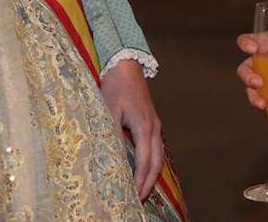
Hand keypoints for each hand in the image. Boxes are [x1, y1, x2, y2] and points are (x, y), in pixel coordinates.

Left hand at [99, 58, 162, 199]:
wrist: (125, 66)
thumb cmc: (115, 87)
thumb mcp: (108, 112)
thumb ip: (112, 135)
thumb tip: (111, 159)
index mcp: (145, 126)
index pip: (145, 161)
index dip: (140, 181)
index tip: (134, 197)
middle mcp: (154, 128)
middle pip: (157, 162)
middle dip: (149, 183)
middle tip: (139, 201)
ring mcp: (155, 125)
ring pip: (158, 156)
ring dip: (151, 175)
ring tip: (142, 192)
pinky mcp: (151, 123)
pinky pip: (155, 148)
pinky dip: (151, 164)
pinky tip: (142, 171)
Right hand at [236, 26, 267, 119]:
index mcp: (263, 44)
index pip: (246, 41)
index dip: (245, 44)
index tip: (252, 48)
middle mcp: (259, 61)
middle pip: (245, 70)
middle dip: (249, 79)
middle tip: (258, 83)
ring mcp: (264, 77)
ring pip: (253, 90)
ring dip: (256, 98)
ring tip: (264, 105)